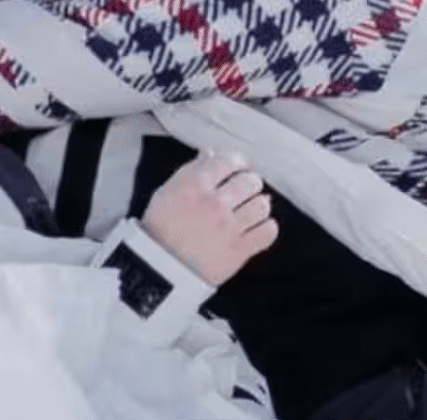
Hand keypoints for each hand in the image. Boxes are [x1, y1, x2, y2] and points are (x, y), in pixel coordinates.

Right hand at [142, 152, 277, 285]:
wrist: (157, 273)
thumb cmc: (159, 230)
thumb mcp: (166, 193)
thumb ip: (190, 171)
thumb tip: (210, 152)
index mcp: (194, 184)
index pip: (230, 161)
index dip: (238, 163)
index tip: (238, 169)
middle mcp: (215, 202)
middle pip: (251, 181)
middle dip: (249, 184)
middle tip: (243, 192)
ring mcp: (229, 227)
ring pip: (263, 205)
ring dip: (258, 206)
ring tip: (250, 211)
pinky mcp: (239, 251)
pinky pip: (268, 232)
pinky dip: (267, 228)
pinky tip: (258, 229)